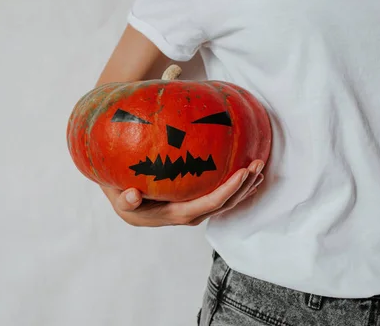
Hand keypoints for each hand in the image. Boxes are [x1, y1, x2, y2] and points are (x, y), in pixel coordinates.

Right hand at [101, 160, 264, 226]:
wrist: (125, 205)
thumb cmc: (123, 198)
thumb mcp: (119, 199)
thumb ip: (126, 200)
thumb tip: (132, 195)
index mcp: (178, 214)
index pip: (209, 203)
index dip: (229, 190)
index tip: (243, 173)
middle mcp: (191, 215)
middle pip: (225, 203)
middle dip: (244, 186)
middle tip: (258, 164)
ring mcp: (196, 210)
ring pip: (226, 201)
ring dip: (245, 186)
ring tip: (260, 166)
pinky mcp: (196, 203)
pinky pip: (221, 196)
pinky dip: (236, 186)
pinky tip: (247, 174)